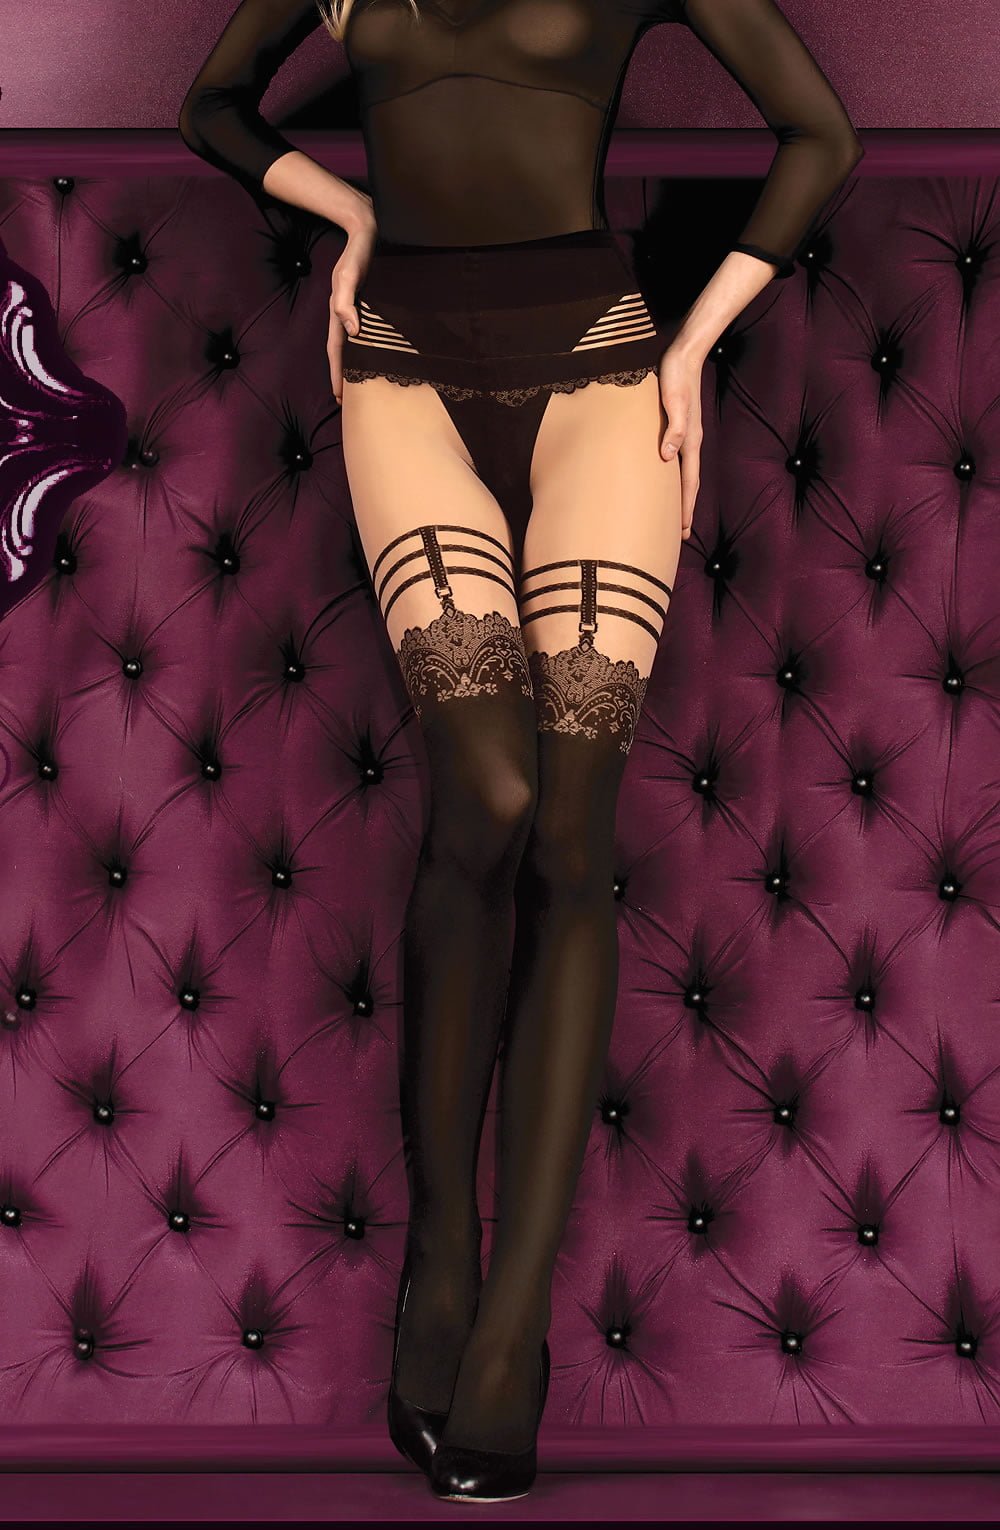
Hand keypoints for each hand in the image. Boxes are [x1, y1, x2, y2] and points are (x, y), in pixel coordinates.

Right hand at [328, 218, 377, 403]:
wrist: (364, 231)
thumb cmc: (357, 254)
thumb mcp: (348, 276)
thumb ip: (345, 302)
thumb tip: (352, 331)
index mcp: (339, 312)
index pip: (337, 350)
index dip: (338, 373)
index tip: (340, 397)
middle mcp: (345, 314)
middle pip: (341, 352)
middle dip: (342, 376)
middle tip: (345, 401)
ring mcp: (354, 310)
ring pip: (350, 345)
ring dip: (350, 365)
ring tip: (355, 386)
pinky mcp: (363, 304)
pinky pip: (362, 334)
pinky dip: (362, 349)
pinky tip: (369, 356)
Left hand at [657, 342, 704, 540]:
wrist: (684, 353)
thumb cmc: (676, 376)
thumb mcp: (674, 401)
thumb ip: (674, 429)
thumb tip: (667, 457)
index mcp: (691, 440)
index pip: (689, 482)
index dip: (685, 508)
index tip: (682, 531)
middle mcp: (691, 441)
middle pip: (689, 483)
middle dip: (685, 509)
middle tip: (680, 534)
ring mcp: (685, 435)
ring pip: (684, 473)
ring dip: (681, 495)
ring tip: (675, 514)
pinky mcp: (676, 426)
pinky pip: (677, 459)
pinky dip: (674, 476)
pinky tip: (666, 478)